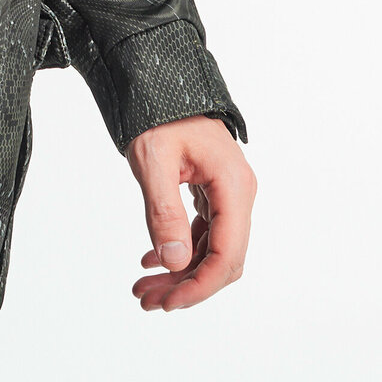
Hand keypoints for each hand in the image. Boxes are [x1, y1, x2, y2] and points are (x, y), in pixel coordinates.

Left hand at [126, 114, 256, 311]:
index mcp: (233, 187)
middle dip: (186, 285)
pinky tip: (151, 260)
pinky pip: (203, 232)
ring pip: (211, 249)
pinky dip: (179, 250)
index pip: (228, 255)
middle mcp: (238, 193)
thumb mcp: (153, 159)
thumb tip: (176, 262)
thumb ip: (164, 210)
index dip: (200, 286)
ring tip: (143, 288)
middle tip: (146, 300)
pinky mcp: (212, 191)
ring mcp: (227, 193)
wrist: (157, 78)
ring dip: (180, 273)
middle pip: (222, 259)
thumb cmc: (157, 112)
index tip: (169, 304)